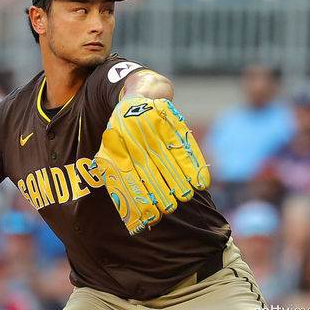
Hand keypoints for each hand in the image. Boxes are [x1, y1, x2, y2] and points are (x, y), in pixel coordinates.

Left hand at [94, 97, 209, 234]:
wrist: (138, 96)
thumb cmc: (124, 131)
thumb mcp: (110, 146)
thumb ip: (112, 168)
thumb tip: (122, 203)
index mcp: (118, 144)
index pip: (128, 174)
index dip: (139, 194)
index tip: (149, 213)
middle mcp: (134, 135)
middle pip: (149, 167)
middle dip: (160, 189)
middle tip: (169, 209)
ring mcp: (152, 127)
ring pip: (167, 157)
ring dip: (178, 178)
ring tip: (185, 197)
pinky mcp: (169, 120)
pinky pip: (183, 144)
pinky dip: (192, 162)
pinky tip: (199, 179)